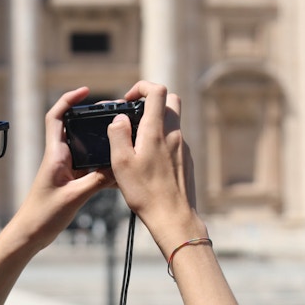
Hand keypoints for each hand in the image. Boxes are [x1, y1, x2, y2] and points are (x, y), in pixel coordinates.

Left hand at [9, 86, 112, 251]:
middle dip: (92, 117)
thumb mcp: (74, 197)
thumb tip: (120, 167)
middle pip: (74, 127)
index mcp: (55, 154)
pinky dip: (104, 165)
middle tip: (113, 113)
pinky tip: (119, 171)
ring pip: (85, 147)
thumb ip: (97, 180)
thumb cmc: (43, 215)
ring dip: (100, 141)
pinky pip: (91, 166)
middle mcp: (59, 157)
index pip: (57, 117)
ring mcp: (65, 169)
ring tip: (121, 138)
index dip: (69, 100)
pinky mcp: (71, 181)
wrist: (30, 235)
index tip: (86, 91)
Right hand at [107, 81, 201, 249]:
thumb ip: (118, 134)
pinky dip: (161, 140)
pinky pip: (174, 140)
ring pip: (172, 121)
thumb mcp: (121, 162)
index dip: (142, 87)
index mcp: (157, 130)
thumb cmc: (145, 192)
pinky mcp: (186, 160)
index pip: (157, 91)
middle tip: (135, 115)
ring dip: (155, 122)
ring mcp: (183, 147)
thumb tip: (119, 118)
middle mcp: (174, 134)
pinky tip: (148, 161)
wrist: (173, 217)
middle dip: (152, 100)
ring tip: (136, 142)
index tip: (128, 99)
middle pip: (170, 101)